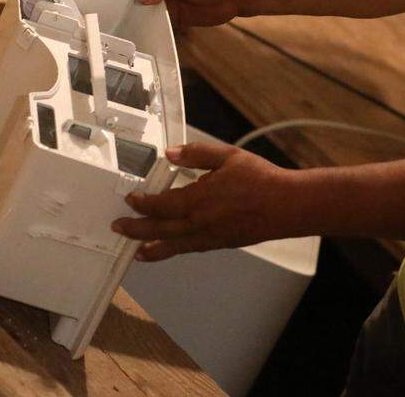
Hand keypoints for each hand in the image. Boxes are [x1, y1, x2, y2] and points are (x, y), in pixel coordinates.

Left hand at [111, 141, 300, 260]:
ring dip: (151, 248)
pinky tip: (170, 249)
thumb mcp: (227, 156)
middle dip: (135, 229)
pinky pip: (189, 250)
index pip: (159, 204)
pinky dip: (173, 251)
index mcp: (197, 199)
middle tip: (119, 227)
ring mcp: (208, 237)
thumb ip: (196, 154)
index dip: (141, 203)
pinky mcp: (219, 244)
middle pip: (158, 230)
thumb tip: (171, 153)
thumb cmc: (260, 180)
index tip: (132, 198)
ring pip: (172, 246)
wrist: (284, 205)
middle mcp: (198, 223)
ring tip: (136, 251)